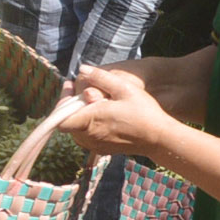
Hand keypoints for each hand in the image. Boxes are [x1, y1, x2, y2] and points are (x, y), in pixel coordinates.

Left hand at [60, 64, 177, 157]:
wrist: (158, 138)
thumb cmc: (143, 112)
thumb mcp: (124, 88)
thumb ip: (100, 78)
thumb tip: (81, 69)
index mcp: (91, 122)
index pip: (61, 120)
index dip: (61, 104)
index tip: (71, 89)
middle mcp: (89, 137)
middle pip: (66, 122)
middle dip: (71, 105)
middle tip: (83, 89)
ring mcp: (94, 145)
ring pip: (75, 129)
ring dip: (79, 115)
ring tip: (94, 100)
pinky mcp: (100, 149)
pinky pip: (84, 136)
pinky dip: (87, 124)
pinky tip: (100, 113)